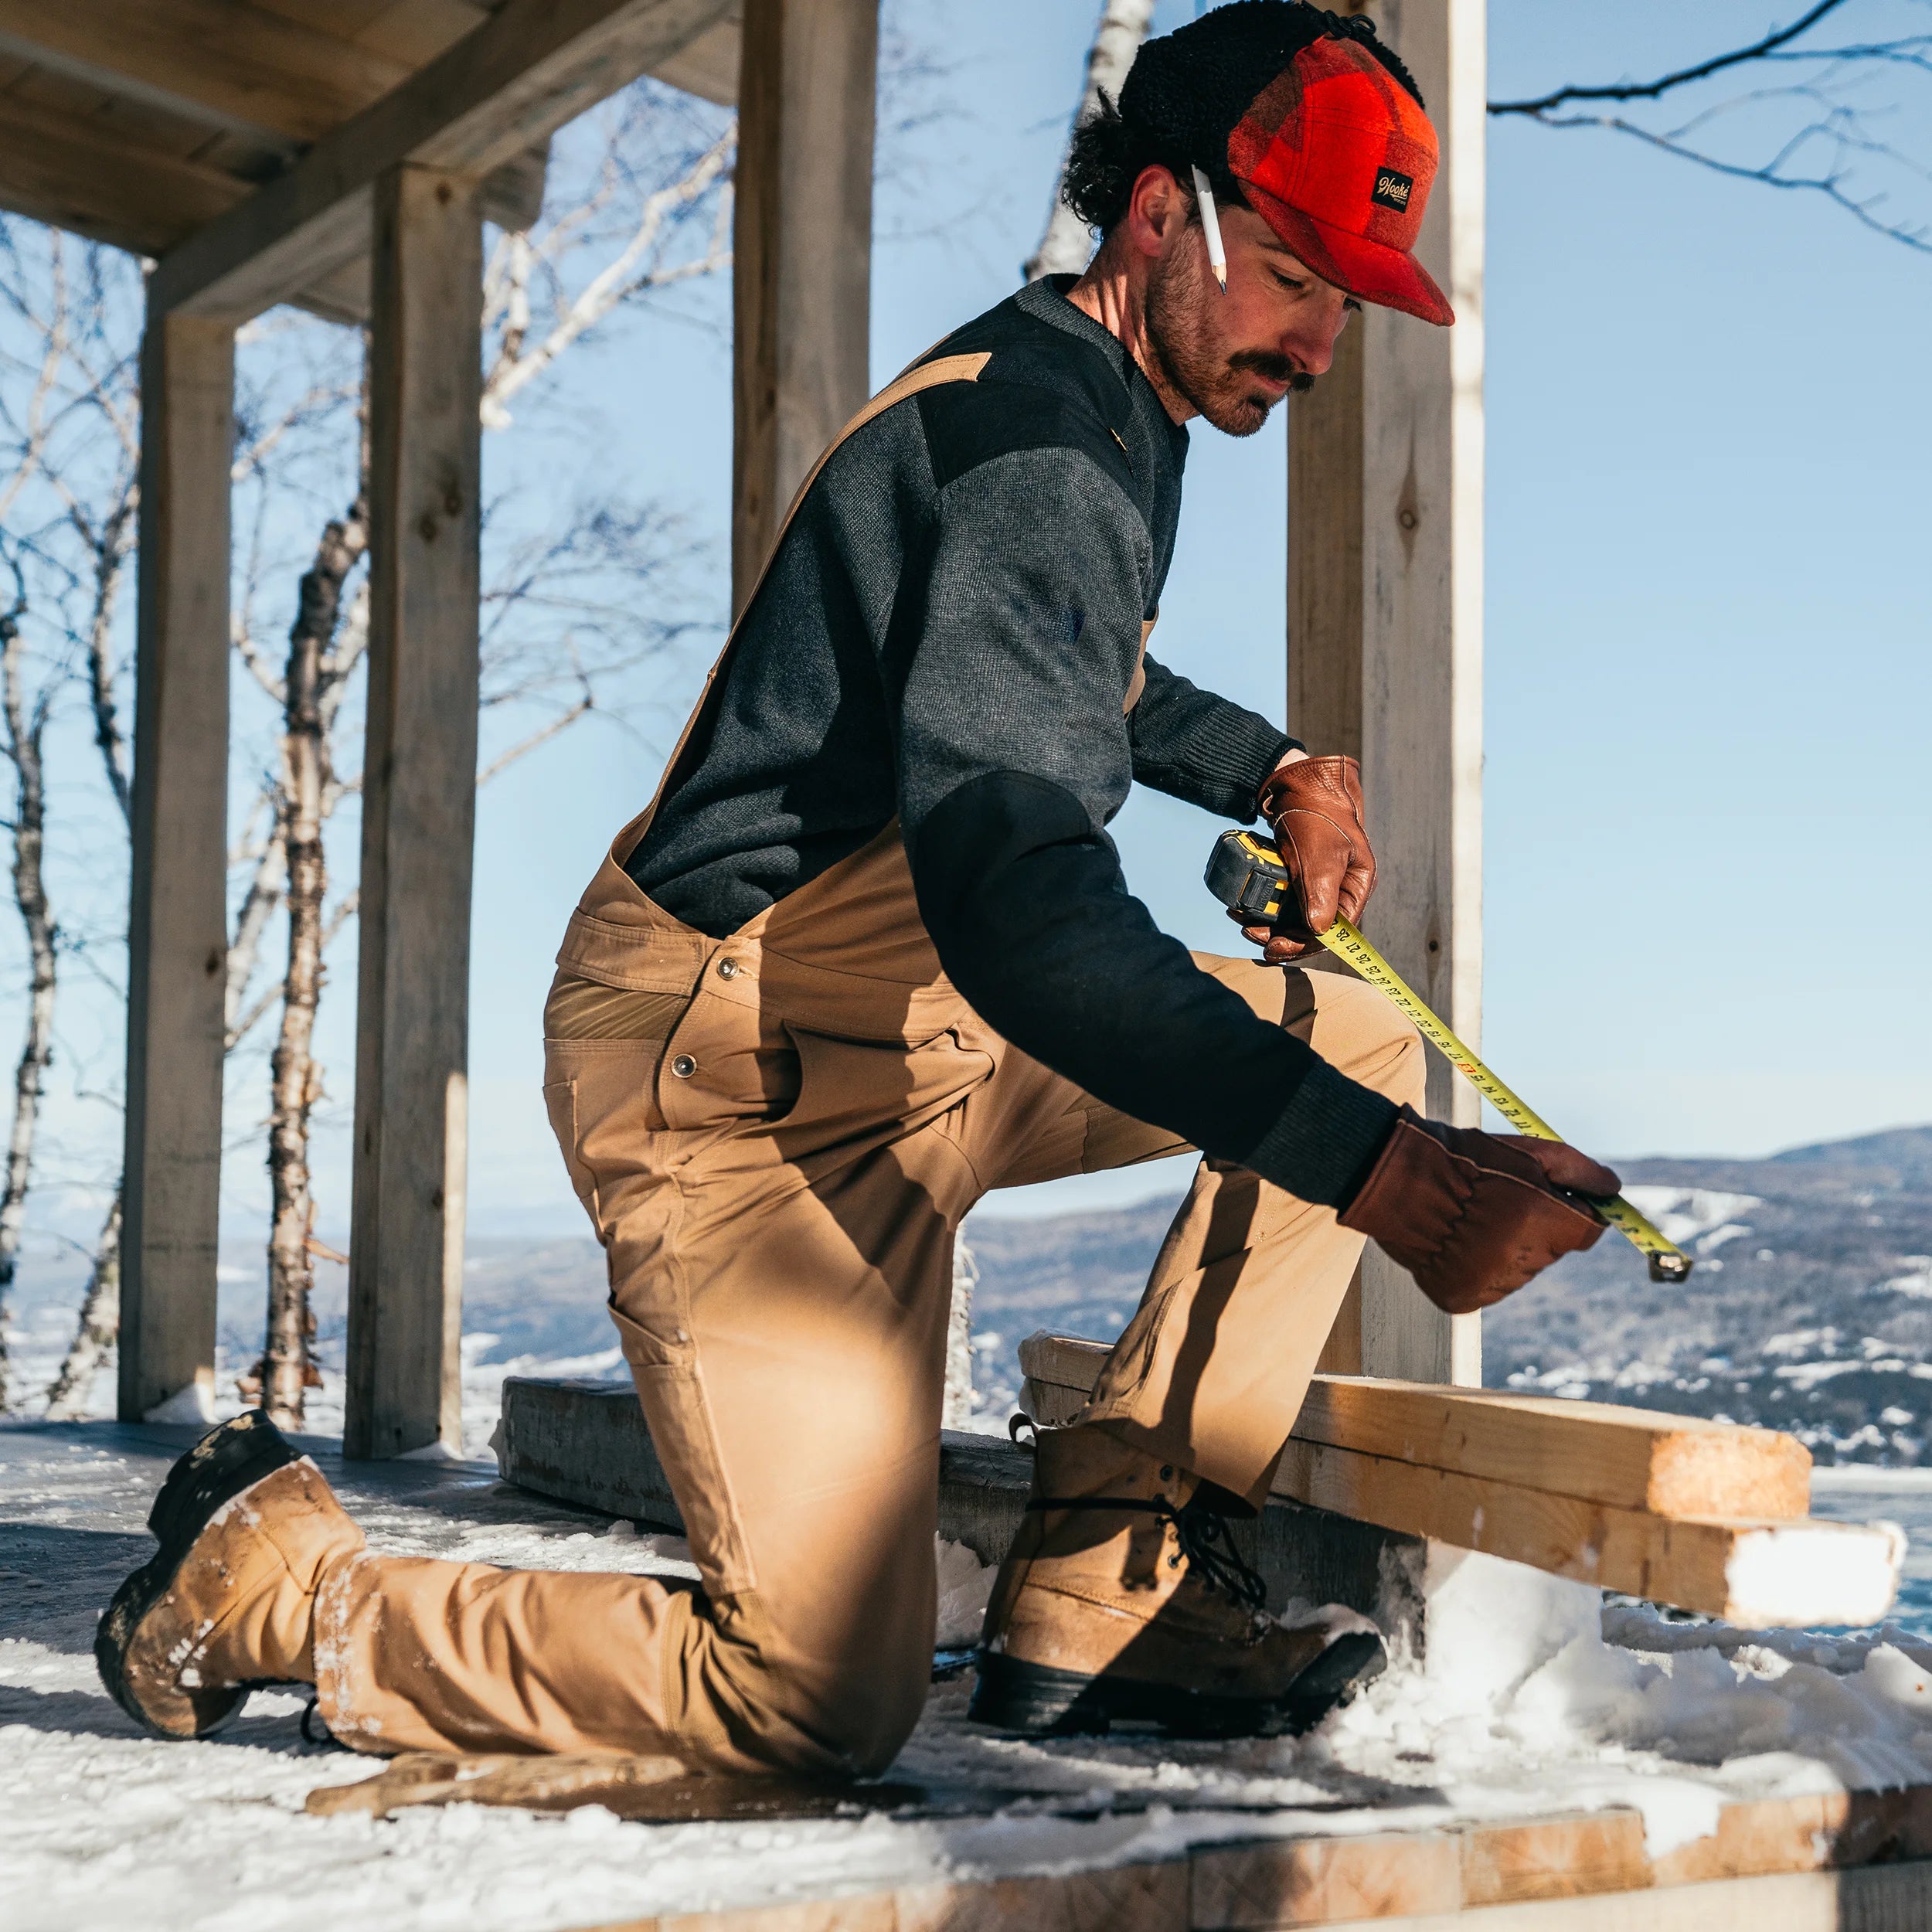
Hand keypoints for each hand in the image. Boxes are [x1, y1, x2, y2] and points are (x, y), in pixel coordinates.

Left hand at [1241, 753, 1375, 963]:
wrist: (1298, 781)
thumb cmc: (1317, 813)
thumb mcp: (1320, 854)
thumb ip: (1320, 893)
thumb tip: (1319, 932)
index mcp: (1356, 885)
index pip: (1336, 931)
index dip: (1304, 945)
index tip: (1273, 948)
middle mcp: (1340, 887)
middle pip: (1312, 927)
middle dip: (1280, 936)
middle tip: (1250, 934)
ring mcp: (1318, 881)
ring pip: (1293, 916)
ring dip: (1267, 923)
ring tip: (1240, 918)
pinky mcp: (1299, 873)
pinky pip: (1282, 899)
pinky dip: (1263, 905)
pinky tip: (1242, 906)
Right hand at [1338, 1106, 1621, 1313]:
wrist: (1395, 1182)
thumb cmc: (1464, 1160)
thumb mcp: (1527, 1151)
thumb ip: (1579, 1170)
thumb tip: (1614, 1189)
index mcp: (1544, 1221)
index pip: (1588, 1230)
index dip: (1573, 1210)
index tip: (1553, 1198)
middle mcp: (1521, 1260)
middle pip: (1551, 1250)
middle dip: (1536, 1226)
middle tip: (1499, 1201)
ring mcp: (1491, 1285)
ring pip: (1520, 1269)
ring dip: (1507, 1248)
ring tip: (1472, 1221)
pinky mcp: (1464, 1299)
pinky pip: (1488, 1285)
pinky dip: (1478, 1267)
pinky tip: (1458, 1241)